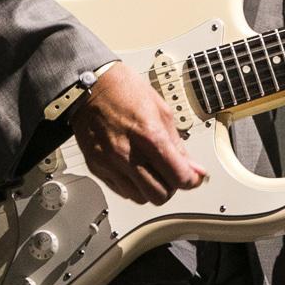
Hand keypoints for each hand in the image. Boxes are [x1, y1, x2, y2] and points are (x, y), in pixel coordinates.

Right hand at [66, 63, 205, 204]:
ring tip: (153, 172)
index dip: (191, 181)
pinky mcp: (96, 168)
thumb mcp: (161, 111)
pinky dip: (133, 186)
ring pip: (140, 198)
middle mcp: (127, 154)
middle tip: (172, 174)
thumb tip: (193, 168)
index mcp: (149, 136)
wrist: (90, 86)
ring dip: (151, 189)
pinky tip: (136, 170)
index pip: (178, 177)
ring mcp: (109, 163)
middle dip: (171, 187)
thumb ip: (178, 144)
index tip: (194, 178)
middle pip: (159, 195)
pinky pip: (121, 191)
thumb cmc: (125, 91)